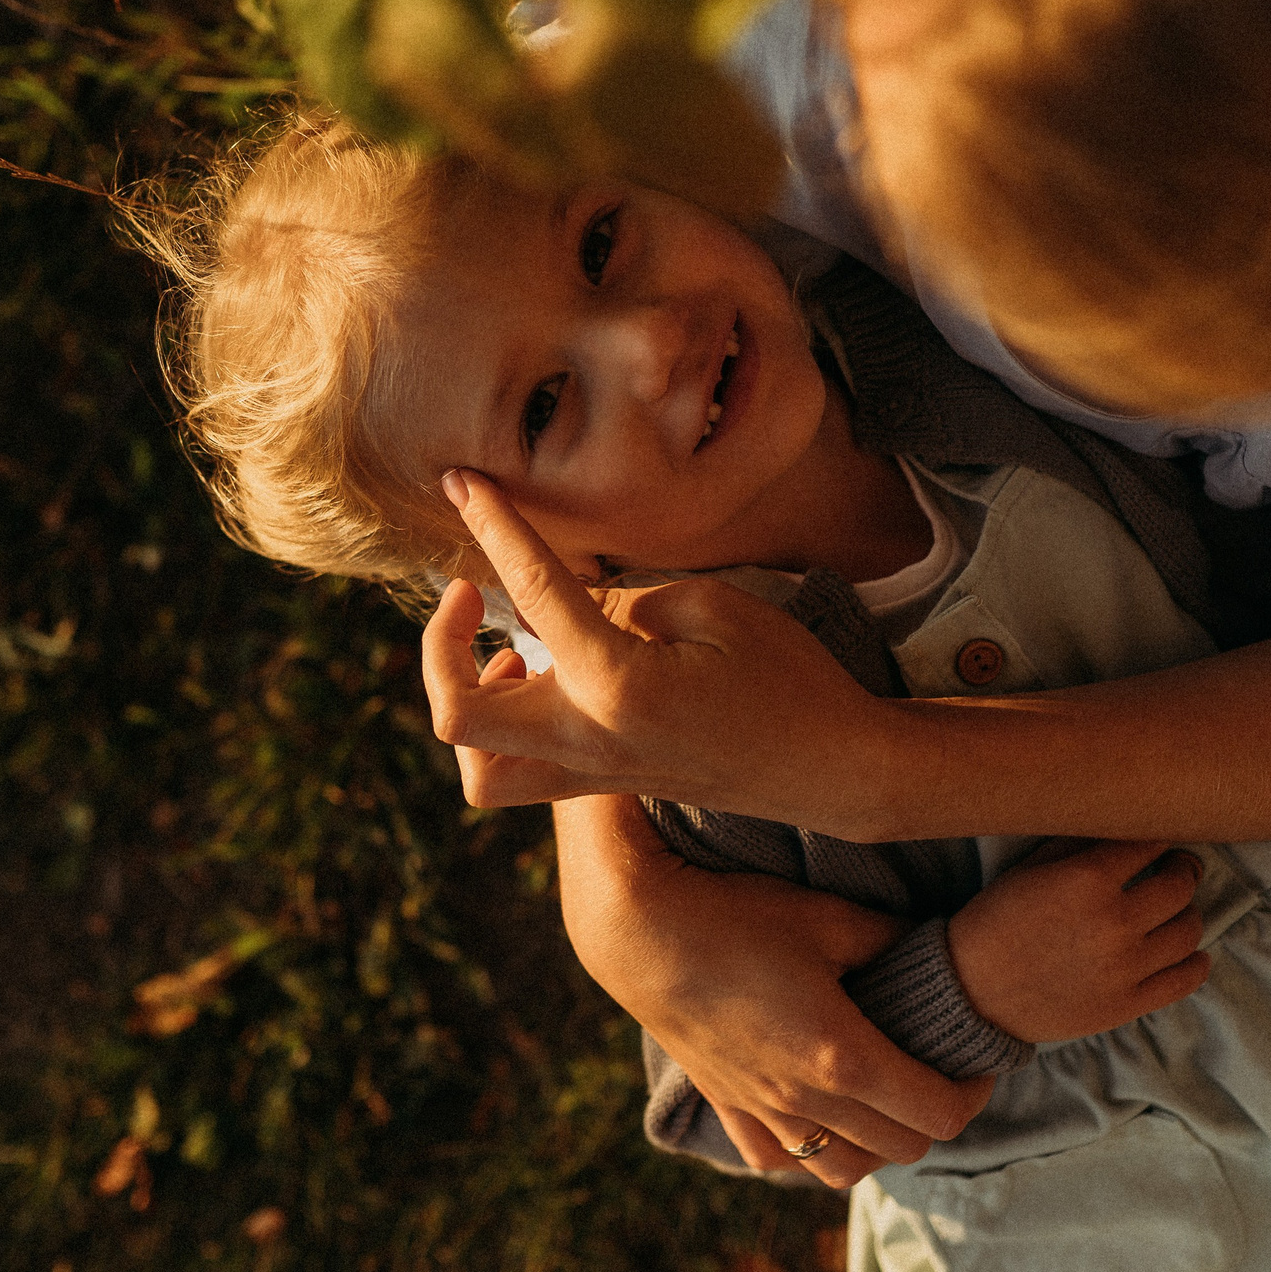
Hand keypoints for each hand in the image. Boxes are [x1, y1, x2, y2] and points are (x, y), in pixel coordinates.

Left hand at [426, 471, 908, 836]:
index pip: (531, 592)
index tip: (461, 481)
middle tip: (467, 593)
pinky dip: (504, 732)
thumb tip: (577, 606)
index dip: (492, 525)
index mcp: (617, 685)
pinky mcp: (602, 789)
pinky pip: (518, 777)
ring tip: (504, 654)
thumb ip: (629, 601)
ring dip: (468, 706)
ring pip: (478, 772)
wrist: (831, 770)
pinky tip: (541, 683)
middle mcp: (589, 741)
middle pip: (457, 717)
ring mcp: (592, 776)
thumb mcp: (717, 609)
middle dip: (439, 648)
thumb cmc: (789, 680)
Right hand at [556, 796, 993, 1190]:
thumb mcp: (829, 915)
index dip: (973, 1092)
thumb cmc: (738, 913)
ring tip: (880, 1095)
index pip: (938, 1112)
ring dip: (873, 1143)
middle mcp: (806, 1097)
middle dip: (934, 1115)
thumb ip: (893, 939)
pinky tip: (813, 1108)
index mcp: (844, 1054)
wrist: (640, 929)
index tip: (978, 1060)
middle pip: (901, 1147)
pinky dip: (806, 1148)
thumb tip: (936, 948)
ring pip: (840, 1167)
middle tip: (937, 1068)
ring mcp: (762, 1108)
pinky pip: (776, 1157)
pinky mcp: (725, 1102)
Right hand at [947, 839, 1212, 1042]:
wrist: (973, 990)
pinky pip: (1184, 980)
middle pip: (1179, 885)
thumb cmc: (997, 920)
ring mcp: (1125, 967)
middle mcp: (1114, 922)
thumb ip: (1079, 844)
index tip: (1159, 836)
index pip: (1149, 843)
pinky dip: (1196, 962)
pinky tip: (1192, 952)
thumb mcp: (1030, 868)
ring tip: (1177, 910)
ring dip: (1188, 913)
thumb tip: (1120, 824)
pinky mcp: (1128, 1004)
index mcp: (1088, 880)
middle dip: (1182, 869)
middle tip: (1177, 867)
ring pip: (1189, 931)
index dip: (1158, 836)